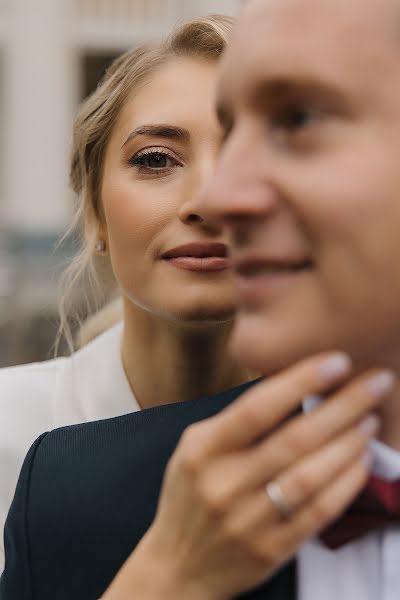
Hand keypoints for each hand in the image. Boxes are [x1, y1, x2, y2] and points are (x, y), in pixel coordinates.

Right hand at [104, 353, 394, 599]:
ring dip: (348, 444)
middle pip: (294, 439)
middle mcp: (224, 484)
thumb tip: (290, 383)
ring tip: (371, 421)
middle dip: (343, 406)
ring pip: (310, 477)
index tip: (336, 362)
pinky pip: (318, 513)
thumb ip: (235, 420)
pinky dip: (345, 485)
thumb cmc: (191, 493)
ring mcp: (248, 520)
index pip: (257, 408)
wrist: (179, 564)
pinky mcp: (270, 550)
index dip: (301, 381)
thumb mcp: (195, 448)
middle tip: (376, 382)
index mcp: (203, 450)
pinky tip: (361, 462)